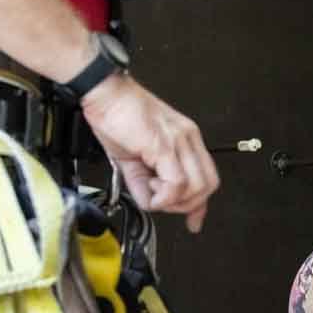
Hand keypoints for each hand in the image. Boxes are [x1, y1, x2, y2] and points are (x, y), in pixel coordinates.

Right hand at [80, 71, 218, 232]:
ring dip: (172, 201)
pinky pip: (176, 184)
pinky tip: (149, 189)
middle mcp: (187, 139)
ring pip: (195, 188)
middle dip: (187, 205)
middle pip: (207, 185)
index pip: (207, 177)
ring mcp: (178, 142)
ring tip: (151, 190)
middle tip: (163, 203)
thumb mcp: (134, 156)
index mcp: (185, 138)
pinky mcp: (164, 146)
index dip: (200, 204)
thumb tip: (150, 202)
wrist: (104, 92)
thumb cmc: (117, 116)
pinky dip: (163, 197)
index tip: (194, 220)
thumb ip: (144, 182)